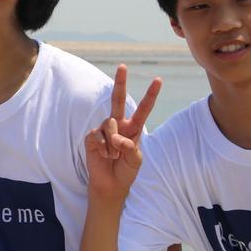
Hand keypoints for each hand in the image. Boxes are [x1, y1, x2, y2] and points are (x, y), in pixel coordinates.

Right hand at [84, 64, 160, 202]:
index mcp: (134, 128)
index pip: (143, 109)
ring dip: (113, 144)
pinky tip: (103, 155)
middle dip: (120, 82)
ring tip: (113, 156)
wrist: (110, 184)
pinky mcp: (92, 136)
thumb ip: (130, 147)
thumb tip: (117, 137)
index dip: (150, 95)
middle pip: (118, 100)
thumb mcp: (136, 160)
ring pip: (110, 124)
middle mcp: (118, 124)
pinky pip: (98, 136)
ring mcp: (104, 129)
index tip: (158, 80)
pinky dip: (103, 148)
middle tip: (123, 66)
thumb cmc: (126, 170)